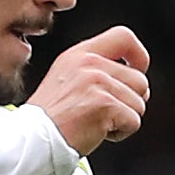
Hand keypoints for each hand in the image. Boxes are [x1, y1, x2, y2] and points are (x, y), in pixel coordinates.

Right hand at [36, 26, 150, 153]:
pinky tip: (96, 132)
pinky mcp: (105, 104)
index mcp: (80, 54)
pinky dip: (121, 133)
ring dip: (124, 119)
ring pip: (139, 104)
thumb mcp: (70, 78)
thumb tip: (139, 79)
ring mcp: (97, 83)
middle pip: (140, 80)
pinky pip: (134, 122)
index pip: (124, 36)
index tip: (136, 72)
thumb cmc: (53, 116)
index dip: (139, 56)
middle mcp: (89, 64)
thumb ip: (98, 70)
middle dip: (130, 101)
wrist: (33, 138)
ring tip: (95, 121)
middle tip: (104, 112)